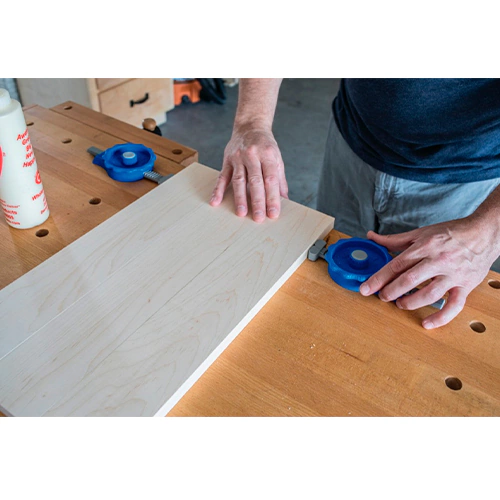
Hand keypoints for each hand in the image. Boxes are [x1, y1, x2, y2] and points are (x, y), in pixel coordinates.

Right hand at [209, 125, 287, 222]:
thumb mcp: (277, 159)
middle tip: (259, 218)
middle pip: (255, 181)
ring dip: (239, 198)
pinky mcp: (227, 160)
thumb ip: (280, 180)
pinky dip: (218, 190)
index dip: (272, 198)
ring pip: (239, 180)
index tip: (273, 213)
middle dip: (257, 201)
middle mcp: (253, 155)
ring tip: (241, 213)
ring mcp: (238, 157)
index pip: (271, 180)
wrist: (250, 126)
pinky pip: (222, 176)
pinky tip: (215, 202)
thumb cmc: (265, 146)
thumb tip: (285, 200)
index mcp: (268, 155)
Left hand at [358, 218, 499, 328]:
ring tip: (400, 304)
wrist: (484, 232)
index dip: (379, 278)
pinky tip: (426, 323)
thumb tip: (371, 237)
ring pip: (429, 294)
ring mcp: (453, 275)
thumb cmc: (451, 233)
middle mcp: (438, 261)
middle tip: (382, 297)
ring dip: (410, 302)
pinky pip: (454, 306)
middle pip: (409, 280)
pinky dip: (440, 317)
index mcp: (425, 246)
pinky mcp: (466, 285)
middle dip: (391, 291)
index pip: (396, 265)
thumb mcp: (421, 233)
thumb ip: (394, 239)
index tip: (366, 289)